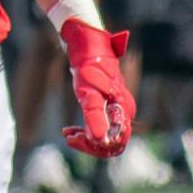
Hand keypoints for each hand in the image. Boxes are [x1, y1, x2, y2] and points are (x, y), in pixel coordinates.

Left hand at [60, 20, 134, 157]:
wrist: (88, 46)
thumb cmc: (89, 68)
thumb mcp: (88, 92)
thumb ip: (95, 116)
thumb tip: (100, 139)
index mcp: (123, 110)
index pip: (115, 141)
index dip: (95, 146)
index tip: (75, 139)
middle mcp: (124, 111)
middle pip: (112, 141)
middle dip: (90, 144)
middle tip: (69, 137)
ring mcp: (117, 108)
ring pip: (106, 135)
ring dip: (87, 138)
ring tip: (68, 134)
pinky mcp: (109, 105)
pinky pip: (102, 126)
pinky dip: (86, 131)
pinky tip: (71, 130)